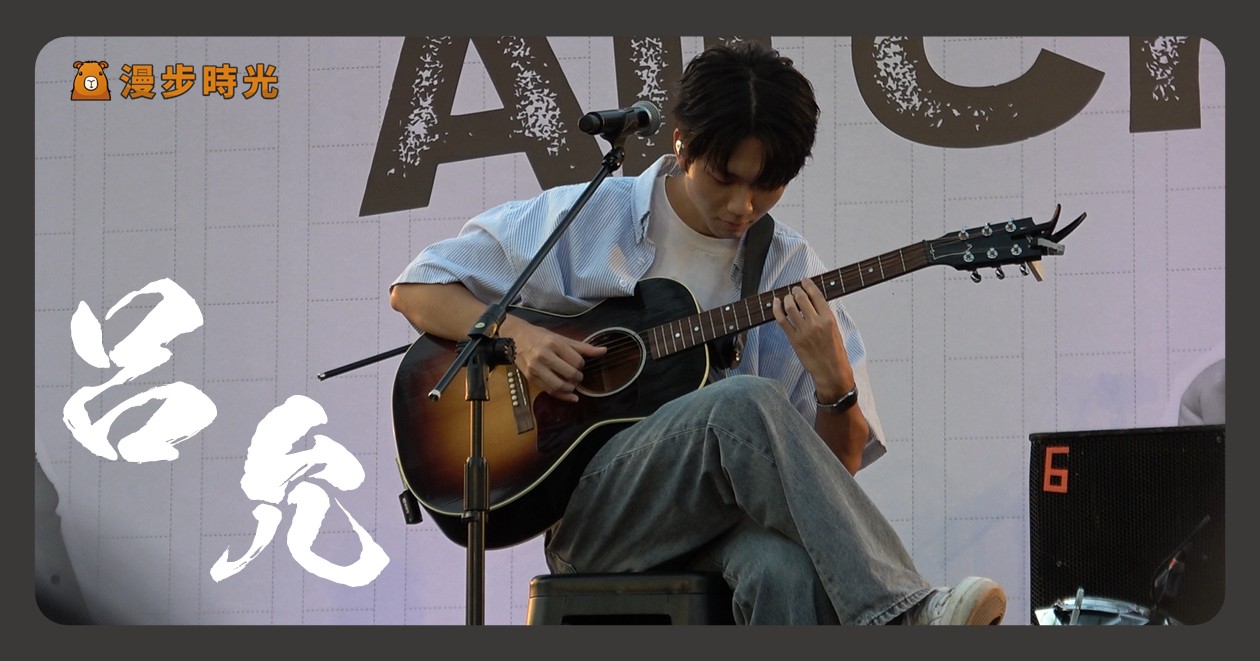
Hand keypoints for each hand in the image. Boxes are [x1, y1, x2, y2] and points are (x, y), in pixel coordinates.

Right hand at [506, 320, 606, 402]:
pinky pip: (549, 391)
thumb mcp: (562, 338)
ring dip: (570, 389)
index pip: (577, 361)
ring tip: (572, 385)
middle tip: (577, 376)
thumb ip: (583, 347)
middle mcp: (544, 356)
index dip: (581, 365)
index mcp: (554, 343)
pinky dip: (562, 396)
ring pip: (559, 385)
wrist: (516, 337)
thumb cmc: (541, 336)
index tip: (579, 364)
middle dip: (578, 378)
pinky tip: (571, 397)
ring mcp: (536, 368)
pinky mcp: (530, 378)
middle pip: (569, 374)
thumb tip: (604, 351)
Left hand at [771, 277, 853, 399]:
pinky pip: (782, 320)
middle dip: (796, 290)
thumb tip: (812, 302)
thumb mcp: (835, 329)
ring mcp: (804, 331)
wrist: (831, 371)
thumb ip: (824, 315)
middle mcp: (816, 323)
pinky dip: (776, 309)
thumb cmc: (835, 352)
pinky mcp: (794, 339)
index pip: (816, 295)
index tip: (804, 281)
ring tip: (787, 297)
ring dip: (787, 298)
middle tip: (794, 289)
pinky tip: (775, 303)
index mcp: (829, 319)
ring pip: (790, 306)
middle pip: (801, 298)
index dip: (808, 285)